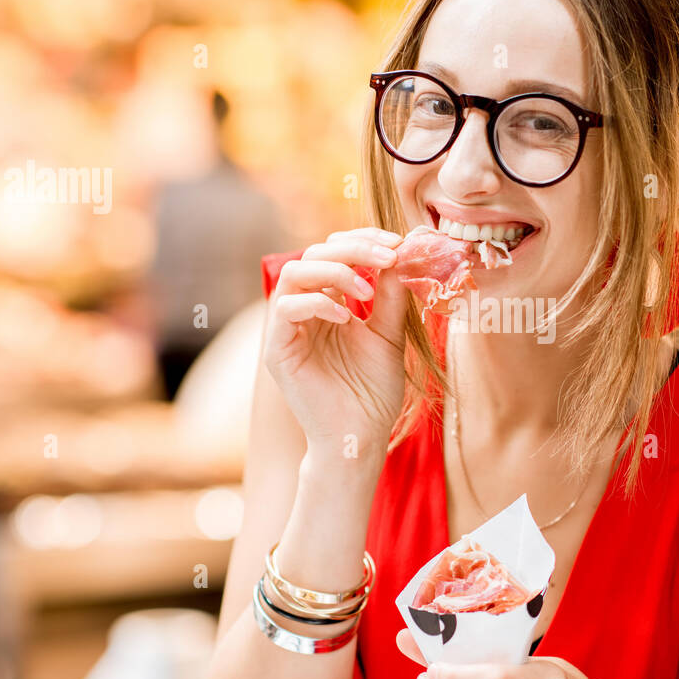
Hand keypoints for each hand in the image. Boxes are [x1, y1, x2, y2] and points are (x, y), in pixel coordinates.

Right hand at [263, 227, 408, 454]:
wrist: (361, 436)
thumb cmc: (373, 391)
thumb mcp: (389, 334)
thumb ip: (390, 295)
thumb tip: (400, 253)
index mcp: (329, 302)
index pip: (334, 253)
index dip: (363, 241)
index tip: (397, 244)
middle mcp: (305, 310)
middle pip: (314, 254)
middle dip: (354, 249)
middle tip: (388, 257)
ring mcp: (288, 329)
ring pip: (294, 273)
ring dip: (335, 271)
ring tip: (366, 291)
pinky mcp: (278, 350)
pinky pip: (285, 309)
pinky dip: (317, 303)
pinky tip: (346, 317)